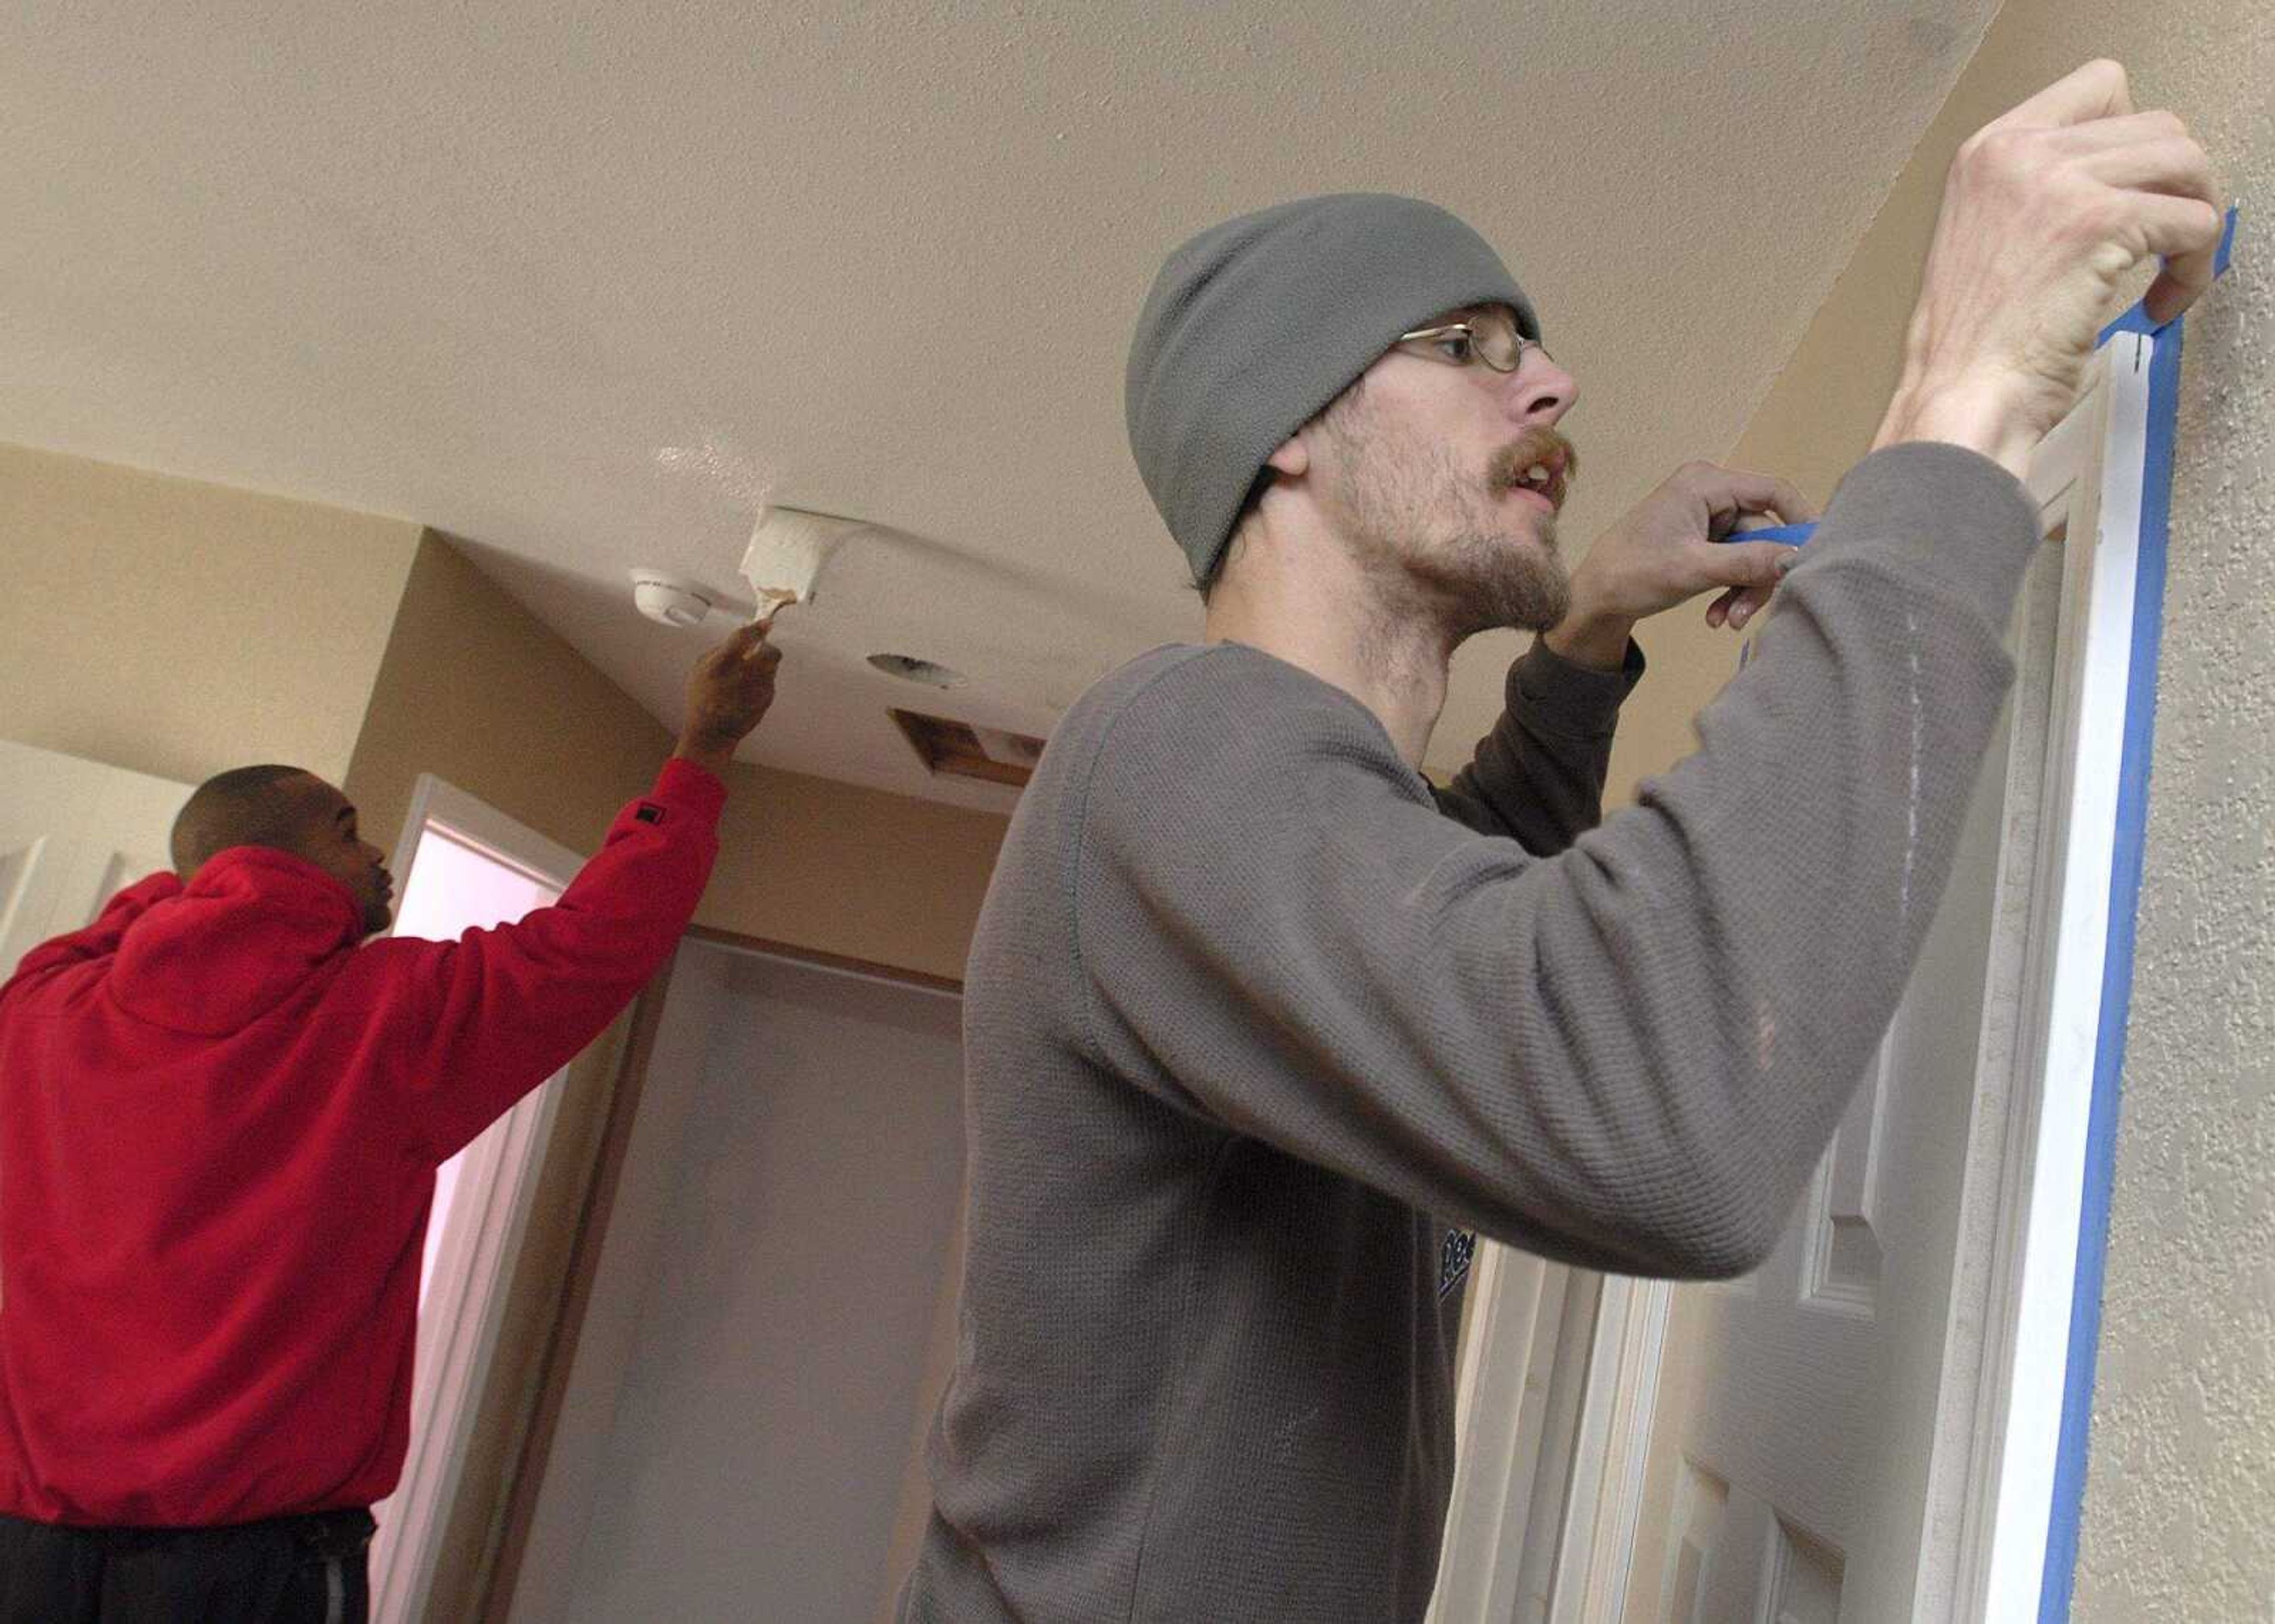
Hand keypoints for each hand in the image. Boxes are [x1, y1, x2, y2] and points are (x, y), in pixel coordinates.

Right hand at [672, 620, 782, 776]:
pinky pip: (770, 683)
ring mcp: (756, 690)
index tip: (766, 623)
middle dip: (766, 649)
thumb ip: (722, 649)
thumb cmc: (702, 699)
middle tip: (758, 652)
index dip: (757, 628)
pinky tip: (747, 692)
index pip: (744, 637)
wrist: (710, 732)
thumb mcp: (700, 668)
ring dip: (763, 667)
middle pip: (770, 652)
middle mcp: (741, 676)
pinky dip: (762, 683)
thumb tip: (744, 634)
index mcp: (719, 664)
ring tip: (746, 678)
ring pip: (772, 667)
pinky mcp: (766, 700)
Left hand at [1545, 461, 1816, 667]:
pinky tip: (1714, 616)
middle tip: (1745, 615)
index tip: (1814, 555)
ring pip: (1750, 553)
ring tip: (1724, 621)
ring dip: (1742, 589)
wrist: (1592, 599)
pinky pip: (1733, 562)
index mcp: (1705, 483)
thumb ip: (1747, 562)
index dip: (1800, 520)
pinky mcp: (1700, 540)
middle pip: (1762, 531)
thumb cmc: (1632, 574)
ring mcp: (1704, 517)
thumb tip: (1796, 559)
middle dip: (1757, 575)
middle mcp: (1708, 492)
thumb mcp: (1694, 570)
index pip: (1773, 491)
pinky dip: (1728, 589)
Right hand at [1875, 60, 2222, 473]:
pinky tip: (2163, 303)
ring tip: (2172, 269)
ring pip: (2186, 162)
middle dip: (2175, 184)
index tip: (2133, 189)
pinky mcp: (2099, 221)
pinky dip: (2195, 268)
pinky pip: (2194, 222)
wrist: (1959, 399)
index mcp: (1986, 152)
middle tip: (2163, 238)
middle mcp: (2018, 153)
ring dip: (2194, 220)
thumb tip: (2119, 178)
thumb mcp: (1985, 240)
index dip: (2132, 138)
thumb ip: (2036, 192)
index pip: (2098, 87)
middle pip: (2157, 123)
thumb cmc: (1971, 347)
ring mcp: (2058, 182)